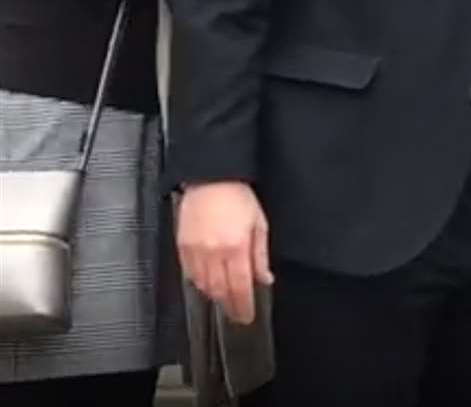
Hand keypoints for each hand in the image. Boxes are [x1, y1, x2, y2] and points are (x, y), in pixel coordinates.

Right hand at [177, 181, 272, 323]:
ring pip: (203, 285)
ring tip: (225, 301)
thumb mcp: (259, 224)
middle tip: (237, 315)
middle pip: (220, 290)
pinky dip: (200, 283)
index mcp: (235, 248)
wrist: (211, 179)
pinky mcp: (182, 247)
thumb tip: (264, 278)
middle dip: (229, 306)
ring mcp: (195, 251)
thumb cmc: (238, 197)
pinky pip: (190, 274)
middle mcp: (213, 253)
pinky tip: (208, 285)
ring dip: (215, 296)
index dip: (243, 306)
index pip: (240, 287)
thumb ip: (260, 255)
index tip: (247, 316)